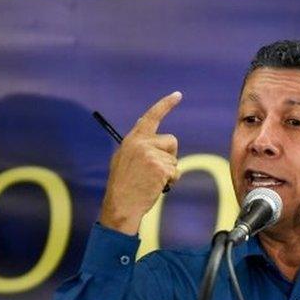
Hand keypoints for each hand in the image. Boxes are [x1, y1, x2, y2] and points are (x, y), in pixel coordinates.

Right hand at [99, 91, 182, 234]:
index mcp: (133, 139)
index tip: (178, 95)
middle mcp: (142, 143)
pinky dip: (171, 180)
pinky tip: (157, 186)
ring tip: (152, 180)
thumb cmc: (123, 184)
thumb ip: (136, 140)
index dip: (165, 104)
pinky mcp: (161, 168)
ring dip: (169, 170)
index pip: (151, 116)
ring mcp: (152, 155)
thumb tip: (145, 119)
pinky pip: (176, 171)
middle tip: (157, 169)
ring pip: (174, 158)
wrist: (121, 204)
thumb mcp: (123, 156)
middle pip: (172, 140)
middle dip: (170, 154)